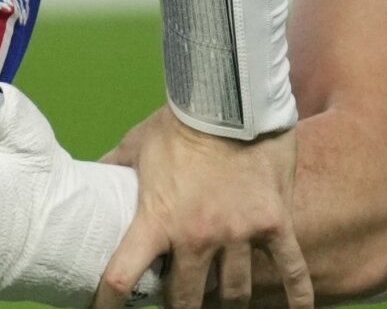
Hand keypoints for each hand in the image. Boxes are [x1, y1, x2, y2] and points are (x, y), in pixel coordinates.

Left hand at [99, 110, 307, 308]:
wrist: (230, 98)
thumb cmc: (180, 121)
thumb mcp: (137, 144)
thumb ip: (115, 167)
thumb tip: (90, 175)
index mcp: (157, 219)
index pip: (123, 277)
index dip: (108, 302)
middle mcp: (198, 236)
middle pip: (186, 300)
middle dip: (180, 308)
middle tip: (179, 303)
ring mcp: (239, 233)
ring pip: (233, 293)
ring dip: (225, 302)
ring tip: (220, 302)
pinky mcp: (274, 224)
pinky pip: (290, 271)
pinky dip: (295, 296)